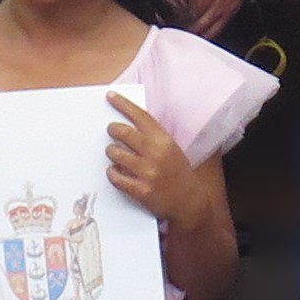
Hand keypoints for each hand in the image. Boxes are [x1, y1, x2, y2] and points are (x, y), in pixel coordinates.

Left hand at [104, 92, 218, 230]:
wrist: (189, 202)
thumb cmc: (177, 173)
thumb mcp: (171, 149)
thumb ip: (153, 136)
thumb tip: (128, 123)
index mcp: (164, 141)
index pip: (141, 116)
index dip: (124, 105)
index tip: (110, 97)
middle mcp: (156, 154)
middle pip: (124, 133)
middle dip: (113, 129)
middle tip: (111, 130)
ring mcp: (147, 173)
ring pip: (115, 154)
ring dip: (111, 152)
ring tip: (114, 153)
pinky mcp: (140, 191)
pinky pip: (115, 177)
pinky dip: (112, 172)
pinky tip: (115, 171)